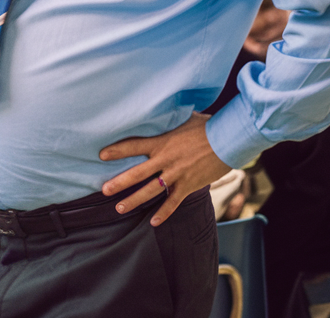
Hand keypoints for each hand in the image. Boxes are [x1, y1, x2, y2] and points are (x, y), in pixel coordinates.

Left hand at [99, 113, 230, 225]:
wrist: (227, 140)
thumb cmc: (206, 126)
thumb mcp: (184, 118)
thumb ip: (170, 119)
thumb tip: (163, 107)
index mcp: (161, 142)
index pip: (133, 145)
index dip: (116, 150)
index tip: (101, 155)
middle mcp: (165, 160)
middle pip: (137, 173)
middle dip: (119, 182)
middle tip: (103, 190)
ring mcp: (176, 174)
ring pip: (150, 190)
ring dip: (134, 200)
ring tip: (119, 208)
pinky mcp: (188, 185)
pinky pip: (173, 202)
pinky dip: (163, 213)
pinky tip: (153, 222)